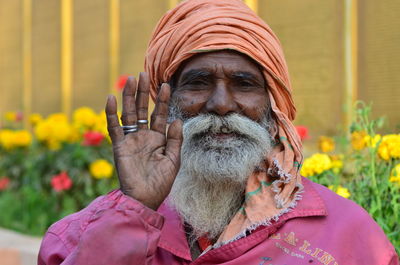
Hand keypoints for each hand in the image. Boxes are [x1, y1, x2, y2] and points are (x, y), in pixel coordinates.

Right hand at [105, 72, 182, 209]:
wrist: (146, 198)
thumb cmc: (161, 182)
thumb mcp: (173, 160)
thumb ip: (175, 140)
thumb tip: (176, 119)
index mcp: (158, 139)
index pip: (159, 115)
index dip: (162, 100)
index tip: (166, 84)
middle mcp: (143, 136)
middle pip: (142, 109)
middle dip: (143, 92)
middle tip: (142, 73)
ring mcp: (131, 140)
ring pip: (128, 114)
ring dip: (128, 97)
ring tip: (130, 80)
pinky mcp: (119, 146)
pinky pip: (114, 128)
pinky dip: (111, 114)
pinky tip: (111, 98)